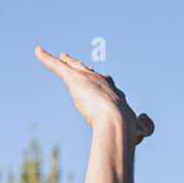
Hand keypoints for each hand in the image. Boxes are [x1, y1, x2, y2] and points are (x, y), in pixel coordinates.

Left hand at [35, 47, 153, 145]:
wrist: (117, 123)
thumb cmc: (127, 130)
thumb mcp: (141, 131)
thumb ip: (146, 127)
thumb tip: (145, 121)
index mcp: (115, 93)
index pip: (106, 85)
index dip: (103, 84)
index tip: (102, 82)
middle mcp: (102, 82)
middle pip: (90, 72)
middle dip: (84, 68)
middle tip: (77, 63)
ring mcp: (87, 79)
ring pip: (74, 66)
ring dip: (67, 61)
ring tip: (62, 57)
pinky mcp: (74, 79)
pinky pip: (57, 66)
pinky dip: (46, 58)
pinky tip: (37, 51)